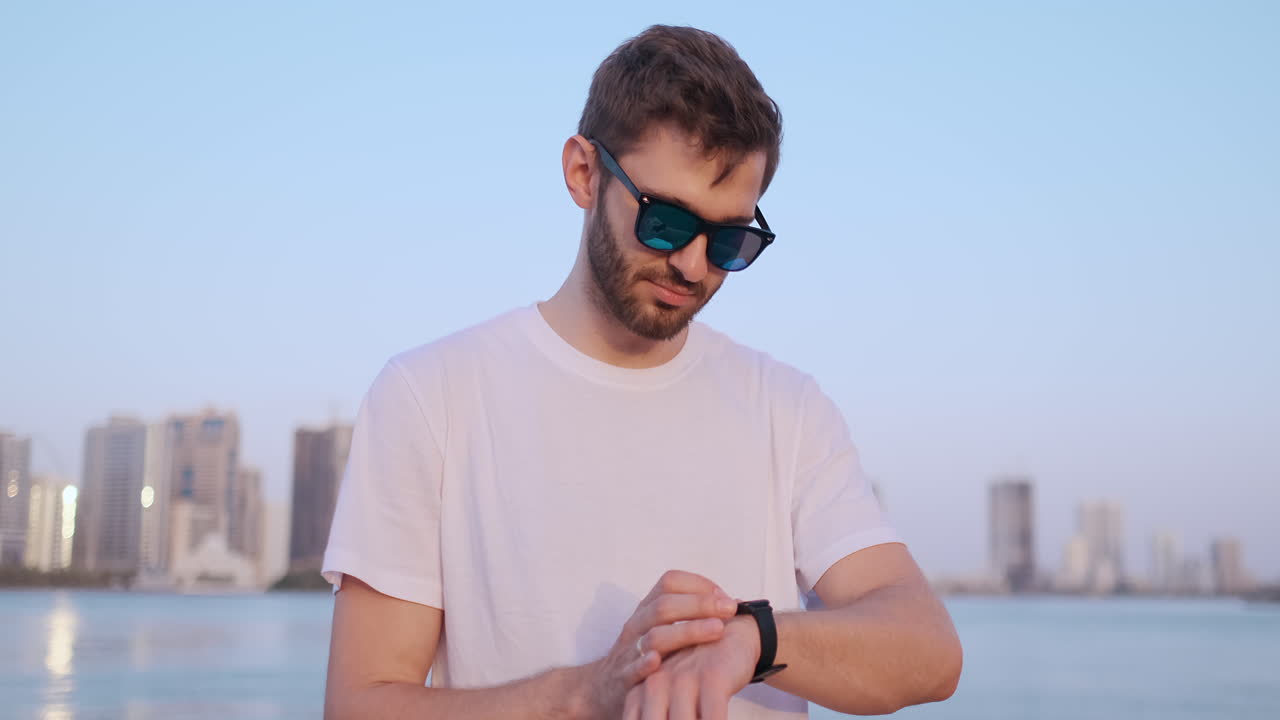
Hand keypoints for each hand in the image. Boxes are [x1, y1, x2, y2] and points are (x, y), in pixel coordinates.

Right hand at [577, 570, 739, 719]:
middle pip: (665, 605)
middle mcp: (637, 625)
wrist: (601, 687)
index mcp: (647, 609)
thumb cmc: (641, 655)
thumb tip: (733, 602)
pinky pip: (631, 668)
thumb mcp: (660, 629)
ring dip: (687, 631)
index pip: (670, 582)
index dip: (699, 584)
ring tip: (716, 630)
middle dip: (701, 604)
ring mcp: (628, 651)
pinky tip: (658, 661)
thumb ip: (689, 615)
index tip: (725, 596)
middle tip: (730, 609)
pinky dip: (644, 663)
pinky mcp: (622, 679)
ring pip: (654, 635)